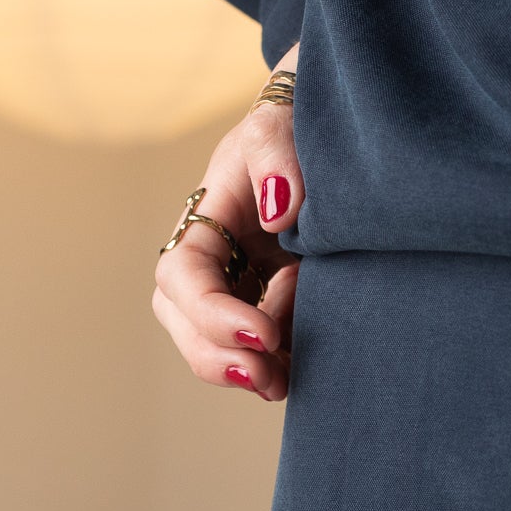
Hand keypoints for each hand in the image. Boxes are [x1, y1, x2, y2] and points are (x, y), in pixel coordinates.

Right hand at [151, 41, 304, 400]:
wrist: (327, 138)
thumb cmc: (296, 128)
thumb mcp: (283, 125)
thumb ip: (278, 156)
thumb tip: (276, 210)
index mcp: (207, 221)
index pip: (183, 275)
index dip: (212, 312)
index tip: (262, 333)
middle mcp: (215, 259)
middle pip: (184, 320)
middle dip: (216, 354)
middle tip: (266, 376)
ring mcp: (241, 286)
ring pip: (215, 342)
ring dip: (243, 371)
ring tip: (284, 385)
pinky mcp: (274, 304)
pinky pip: (259, 348)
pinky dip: (274, 368)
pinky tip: (300, 377)